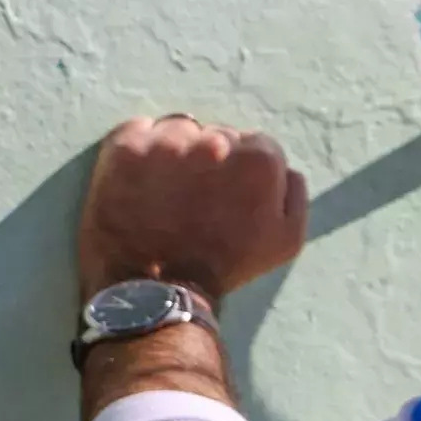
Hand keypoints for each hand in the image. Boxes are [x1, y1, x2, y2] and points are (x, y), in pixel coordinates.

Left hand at [77, 116, 308, 304]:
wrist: (158, 291)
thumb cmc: (225, 267)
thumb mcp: (286, 240)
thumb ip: (294, 193)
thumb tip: (284, 168)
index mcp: (259, 160)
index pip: (257, 145)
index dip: (243, 172)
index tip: (228, 195)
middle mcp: (215, 141)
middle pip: (218, 135)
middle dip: (212, 160)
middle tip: (197, 195)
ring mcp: (167, 142)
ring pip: (179, 130)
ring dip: (177, 152)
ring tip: (167, 187)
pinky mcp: (126, 148)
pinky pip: (138, 129)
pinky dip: (140, 148)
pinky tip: (141, 177)